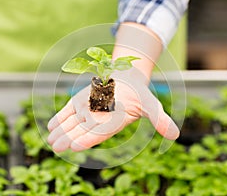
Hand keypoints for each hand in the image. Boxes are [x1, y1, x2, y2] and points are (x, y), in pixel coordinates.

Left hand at [47, 70, 179, 151]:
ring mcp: (88, 111)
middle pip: (82, 131)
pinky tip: (50, 125)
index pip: (99, 134)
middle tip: (56, 146)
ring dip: (61, 131)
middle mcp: (98, 120)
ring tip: (51, 139)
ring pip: (72, 123)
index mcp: (113, 123)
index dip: (87, 140)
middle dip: (69, 138)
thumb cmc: (139, 94)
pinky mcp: (80, 102)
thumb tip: (176, 136)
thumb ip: (159, 120)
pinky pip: (68, 111)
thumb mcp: (150, 104)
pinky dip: (60, 117)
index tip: (75, 146)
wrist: (126, 80)